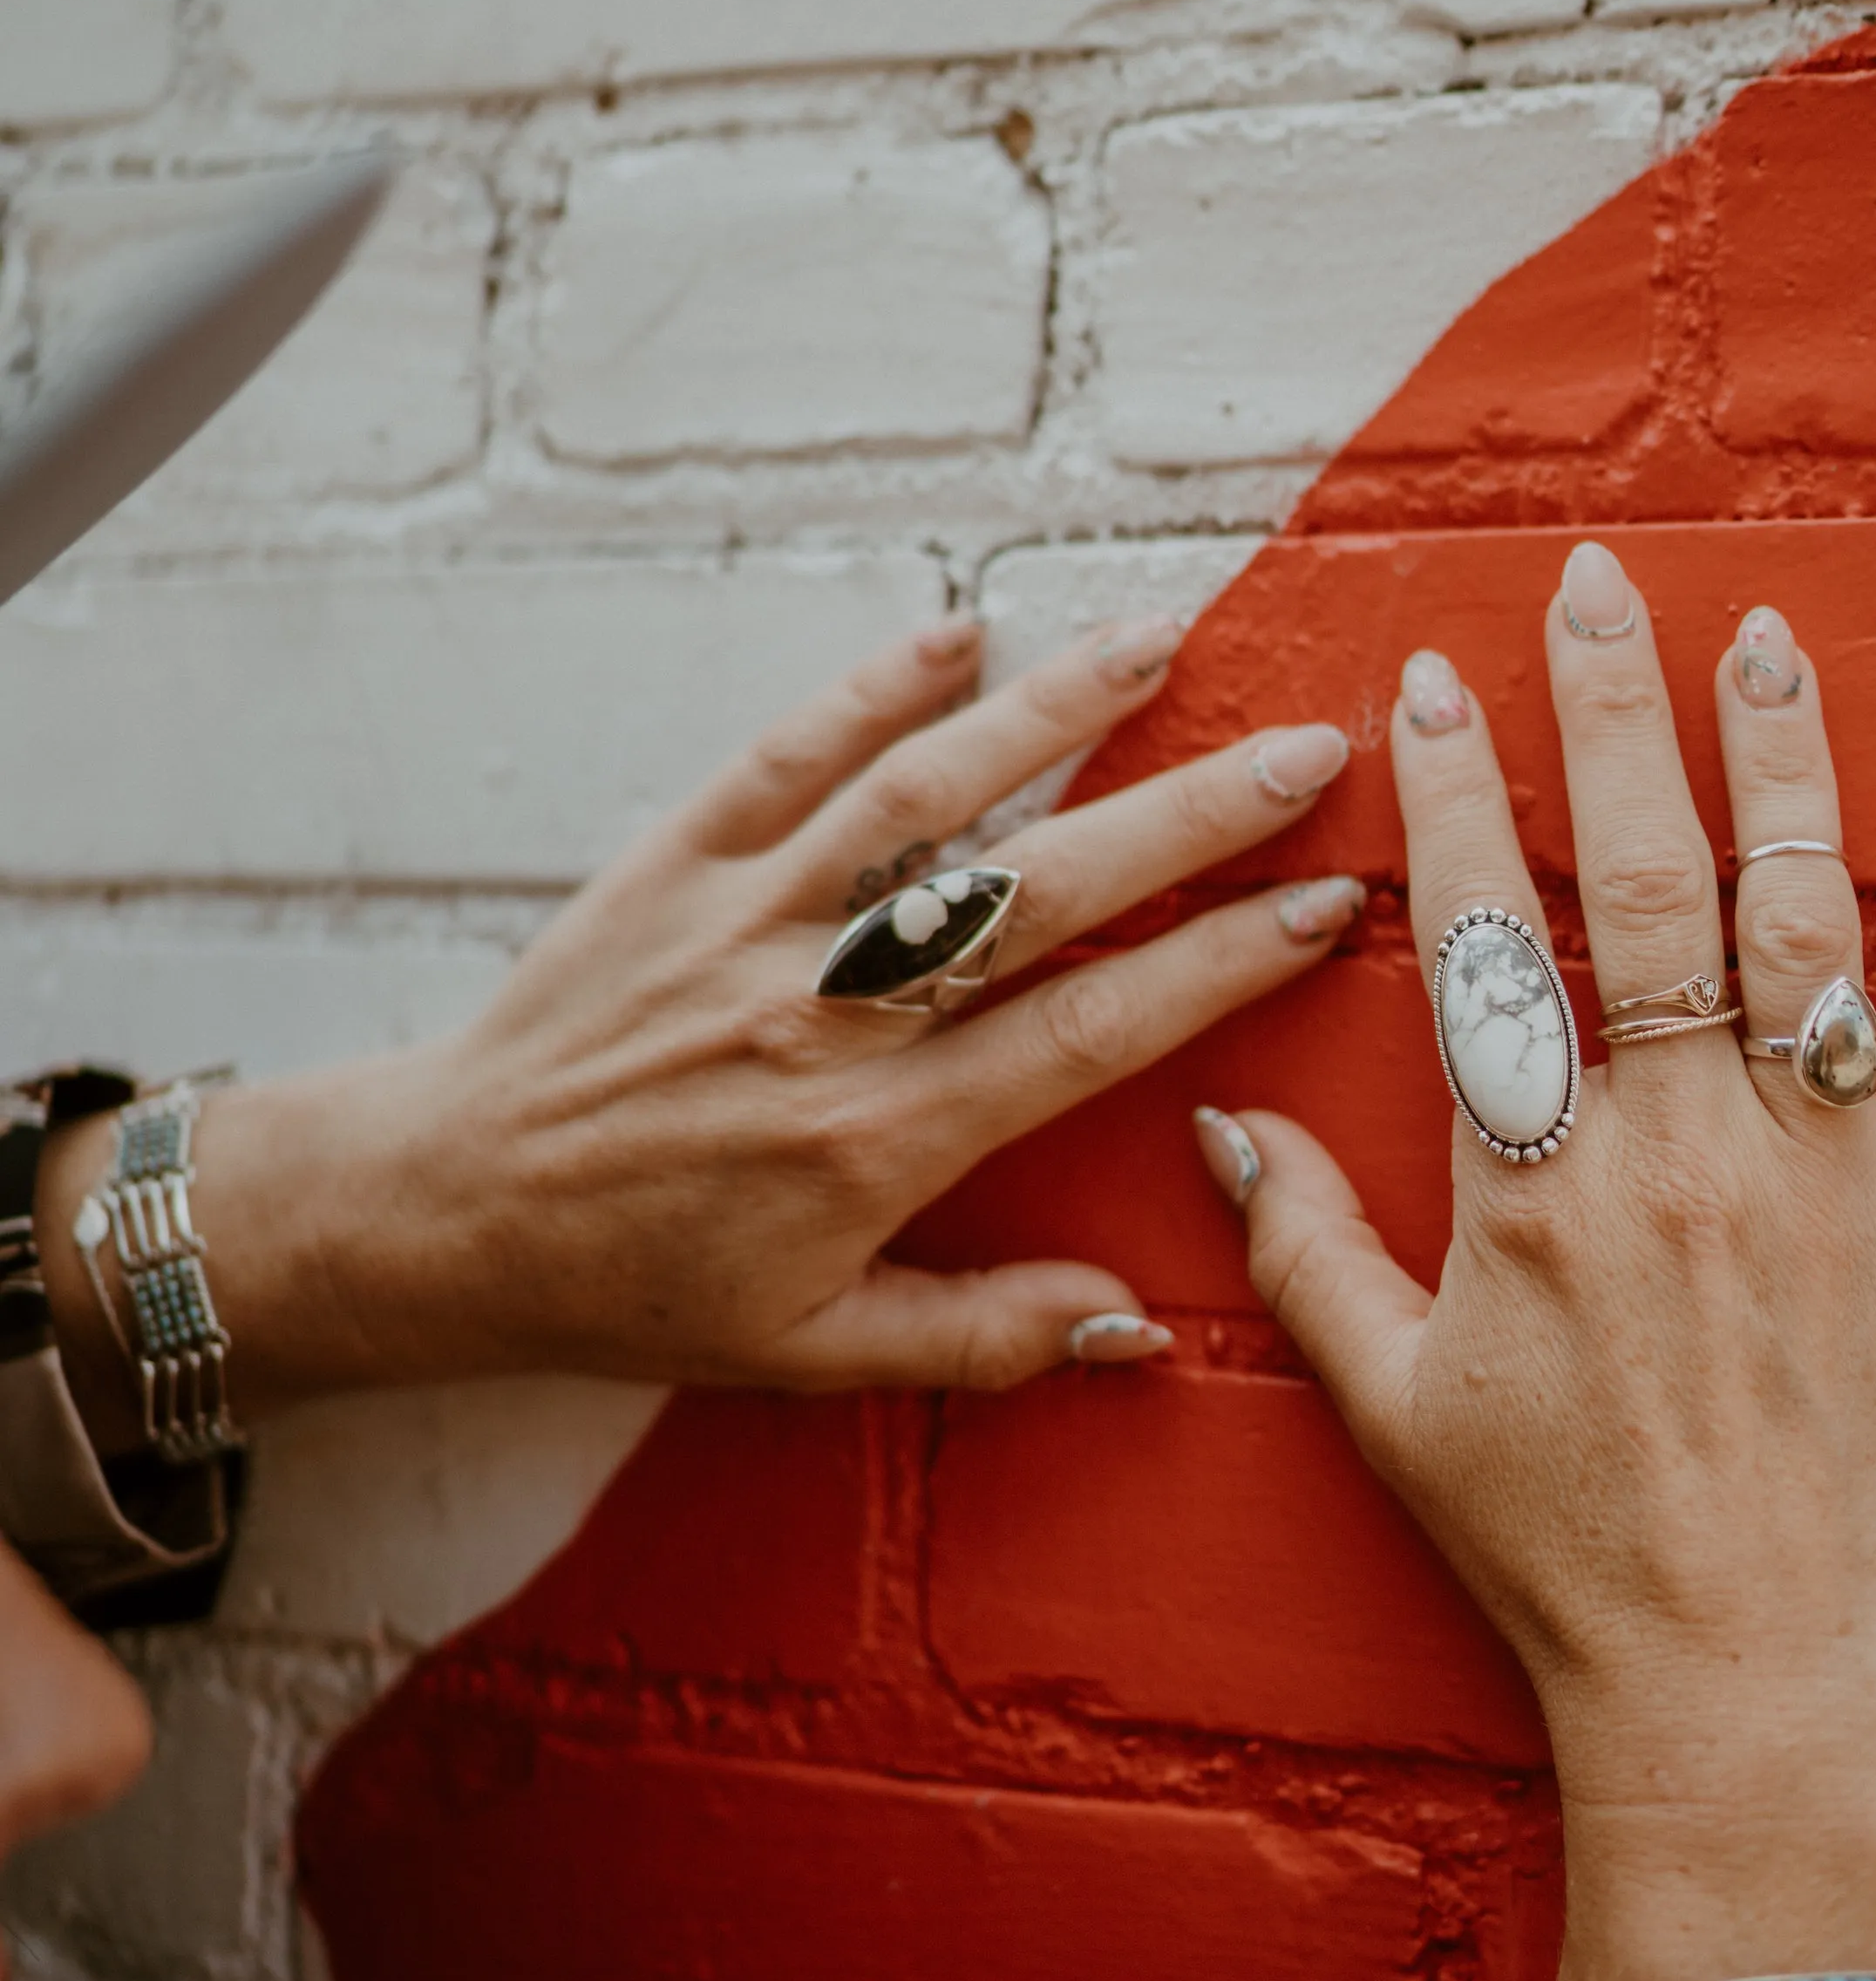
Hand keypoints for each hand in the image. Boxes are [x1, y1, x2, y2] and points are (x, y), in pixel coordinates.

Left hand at [41, 615, 1365, 1423]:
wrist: (447, 1213)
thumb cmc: (636, 1287)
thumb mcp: (815, 1348)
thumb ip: (983, 1337)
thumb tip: (1137, 1328)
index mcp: (878, 1140)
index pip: (1088, 1031)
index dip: (1218, 967)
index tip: (1323, 909)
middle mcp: (825, 1015)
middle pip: (1041, 892)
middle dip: (1188, 816)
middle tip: (1305, 753)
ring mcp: (748, 922)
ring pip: (923, 795)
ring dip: (1052, 711)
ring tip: (1162, 644)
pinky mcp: (673, 861)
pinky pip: (785, 757)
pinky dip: (870, 690)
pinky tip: (955, 632)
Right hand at [1198, 550, 1875, 1980]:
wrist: (1752, 1700)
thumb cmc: (1563, 1565)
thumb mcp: (1395, 1415)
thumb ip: (1307, 1256)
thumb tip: (1225, 1129)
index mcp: (1535, 1187)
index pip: (1484, 938)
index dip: (1453, 799)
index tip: (1434, 685)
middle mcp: (1677, 1149)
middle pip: (1646, 882)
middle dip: (1613, 716)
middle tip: (1596, 585)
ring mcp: (1826, 1177)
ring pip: (1804, 922)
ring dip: (1782, 766)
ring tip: (1763, 639)